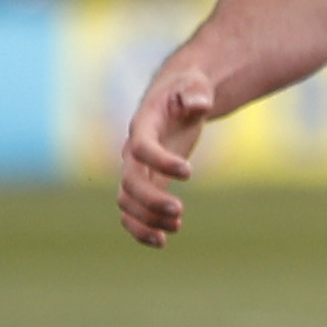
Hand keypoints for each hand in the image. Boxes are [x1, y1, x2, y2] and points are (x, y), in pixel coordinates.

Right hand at [118, 67, 217, 246]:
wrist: (177, 100)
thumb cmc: (187, 90)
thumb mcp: (195, 84)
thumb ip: (195, 92)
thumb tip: (200, 104)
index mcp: (143, 124)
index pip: (141, 147)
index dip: (160, 161)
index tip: (189, 172)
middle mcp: (133, 150)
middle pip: (129, 181)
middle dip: (151, 200)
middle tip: (180, 211)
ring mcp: (136, 169)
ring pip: (126, 201)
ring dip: (147, 219)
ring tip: (176, 226)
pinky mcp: (146, 184)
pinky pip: (132, 212)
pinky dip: (141, 229)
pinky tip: (162, 241)